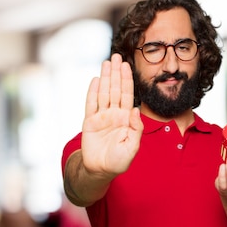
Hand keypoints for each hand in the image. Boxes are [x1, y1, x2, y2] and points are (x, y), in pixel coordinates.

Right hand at [81, 53, 142, 178]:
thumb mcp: (133, 147)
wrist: (101, 170)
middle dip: (116, 73)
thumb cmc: (119, 161)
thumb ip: (136, 129)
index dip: (127, 80)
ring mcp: (101, 117)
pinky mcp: (89, 122)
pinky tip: (96, 80)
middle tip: (116, 55)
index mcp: (126, 119)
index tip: (127, 65)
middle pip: (116, 89)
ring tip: (107, 62)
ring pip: (104, 93)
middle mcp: (114, 114)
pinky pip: (91, 104)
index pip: (128, 95)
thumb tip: (136, 110)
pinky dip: (93, 92)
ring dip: (106, 77)